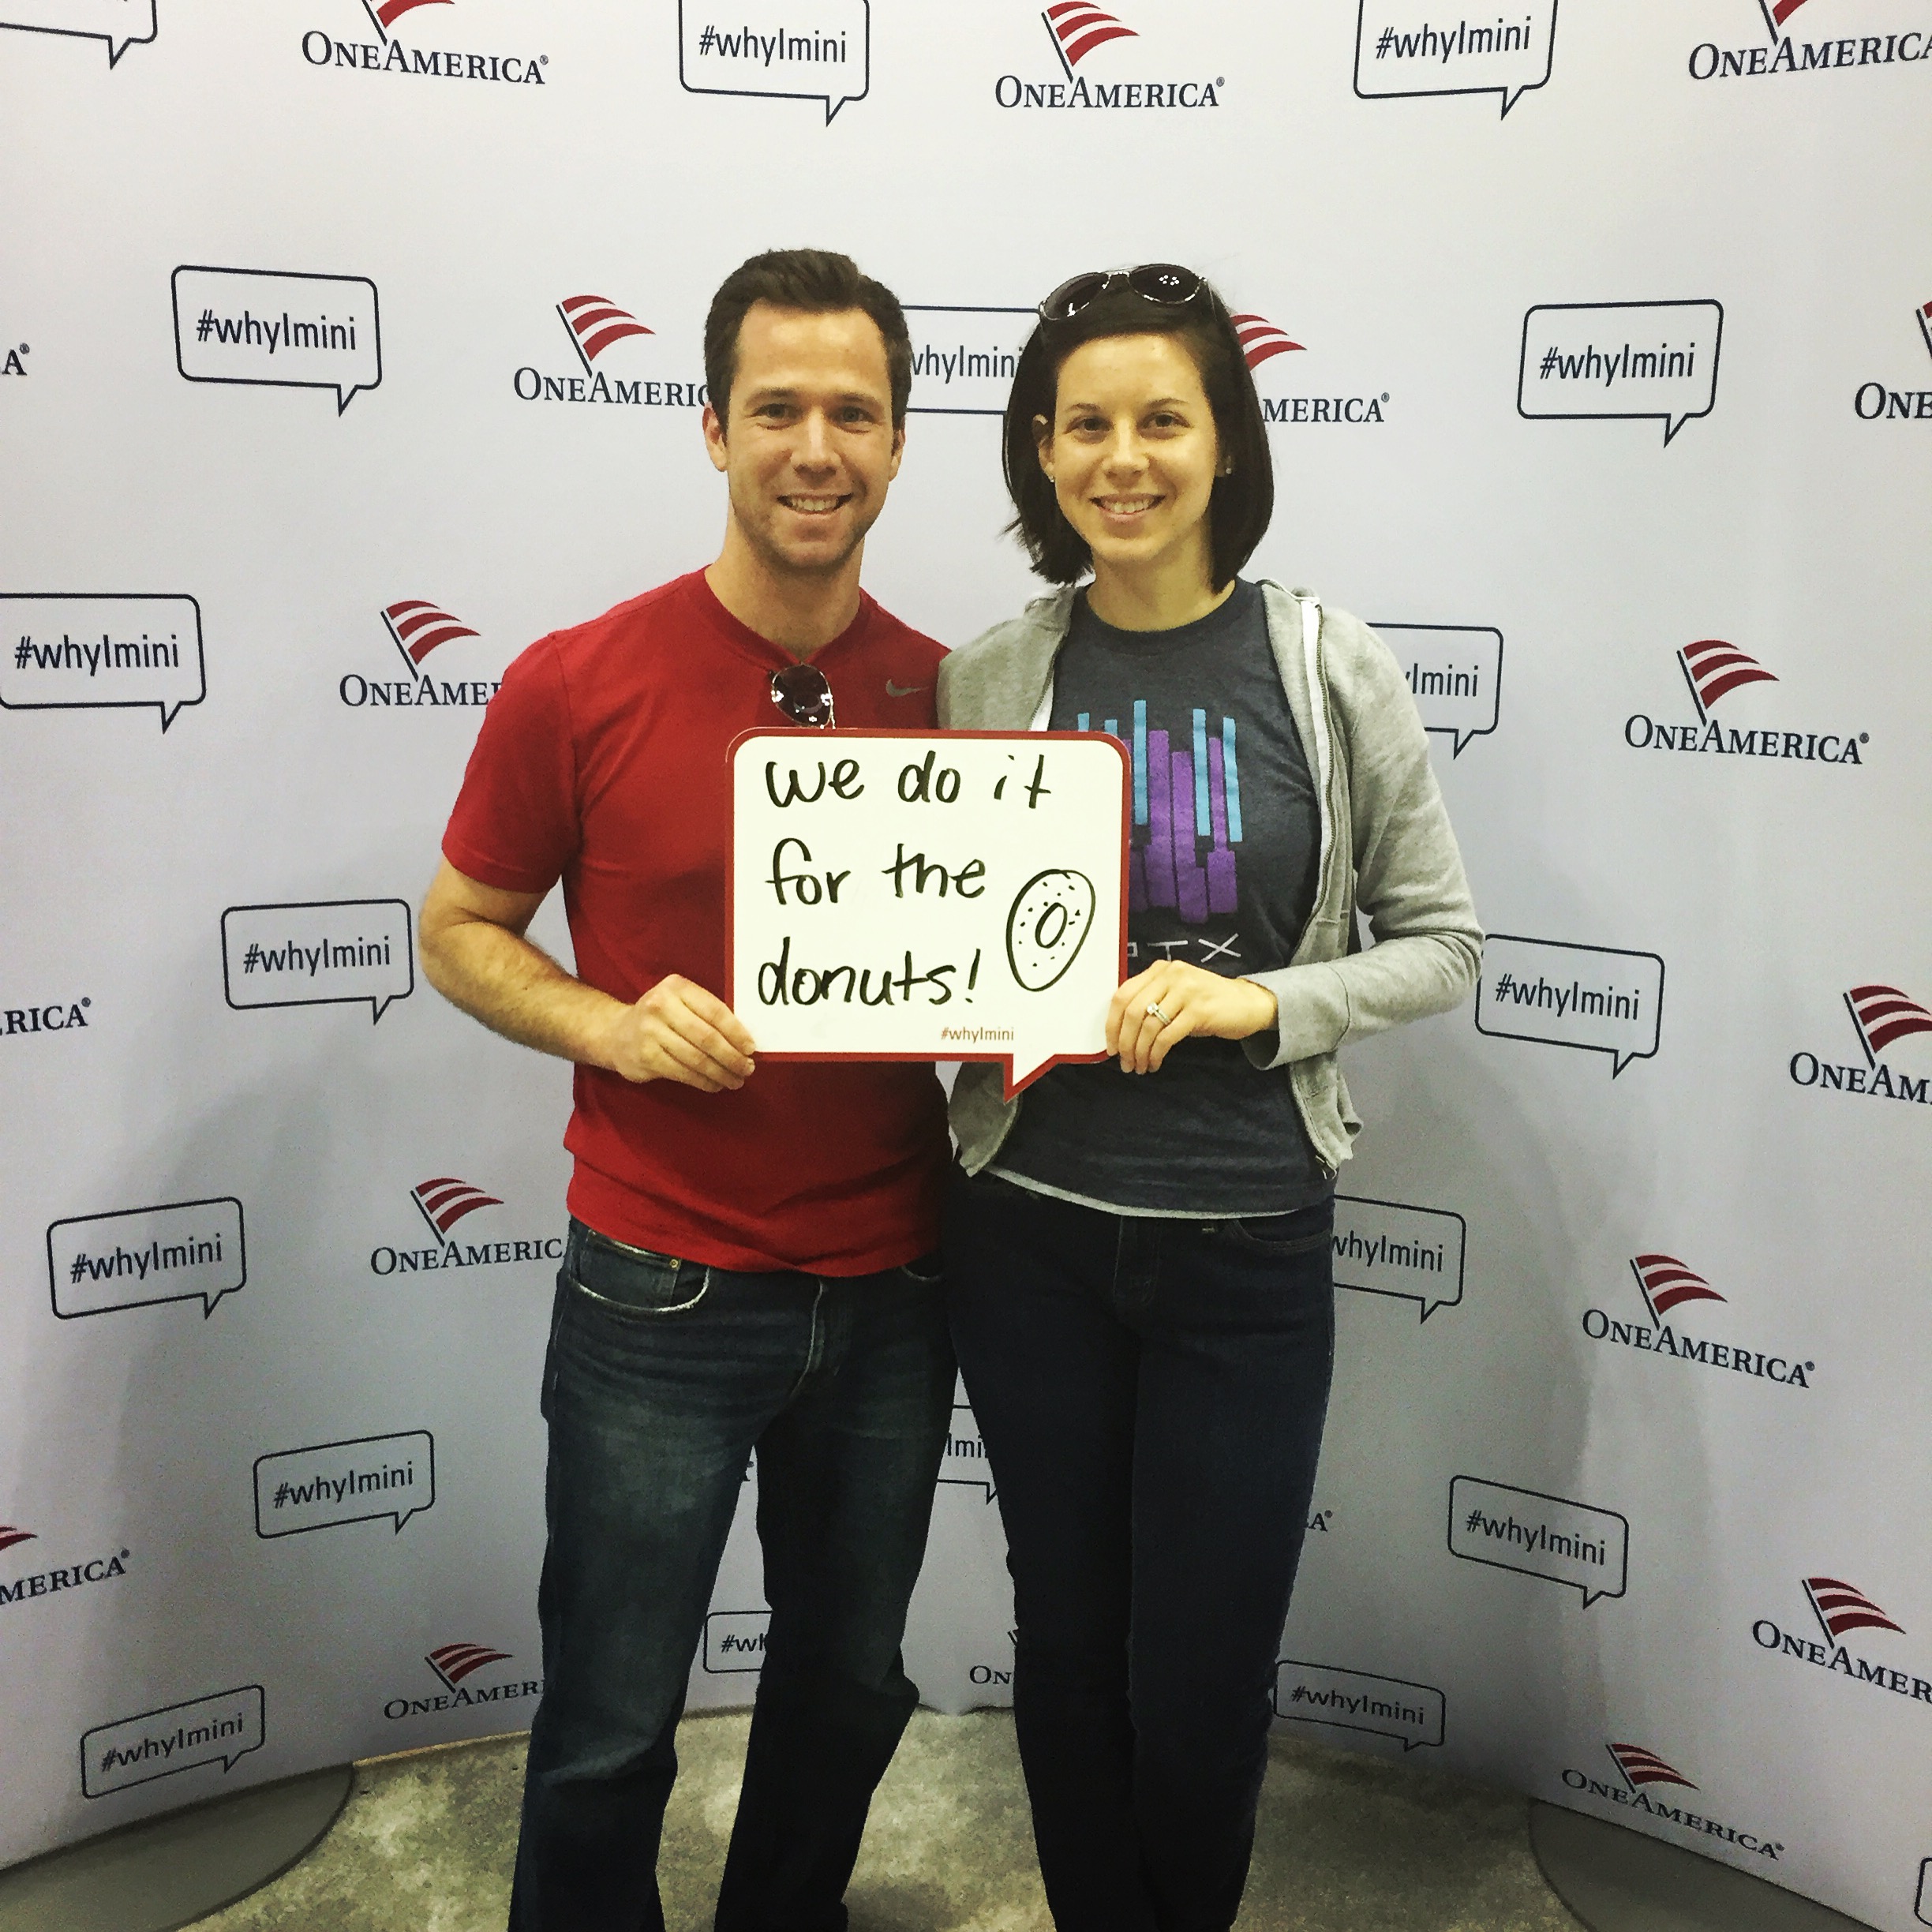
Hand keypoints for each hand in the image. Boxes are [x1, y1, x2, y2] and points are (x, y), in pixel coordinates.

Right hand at [601, 974, 756, 1092]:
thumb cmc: (662, 1017)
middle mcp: (661, 1006)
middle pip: (706, 1037)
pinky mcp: (645, 1056)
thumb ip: (708, 1014)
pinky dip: (703, 1081)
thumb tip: (745, 1041)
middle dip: (732, 1057)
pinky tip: (715, 1084)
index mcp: (677, 987)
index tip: (751, 1048)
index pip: (715, 1011)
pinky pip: (682, 1072)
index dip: (736, 1032)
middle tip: (747, 1069)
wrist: (616, 1032)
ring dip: (720, 1073)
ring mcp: (650, 1031)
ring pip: (696, 1058)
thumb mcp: (682, 1003)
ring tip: (735, 1080)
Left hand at [1105, 962, 1277, 1074]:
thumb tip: (1120, 1033)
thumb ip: (1150, 1002)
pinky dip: (1156, 1054)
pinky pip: (1167, 1036)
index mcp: (1159, 970)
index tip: (1110, 1047)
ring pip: (1149, 1026)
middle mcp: (1171, 975)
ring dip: (1140, 1052)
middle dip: (1125, 1042)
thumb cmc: (1206, 1003)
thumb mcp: (1175, 995)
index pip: (1123, 995)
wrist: (1248, 1004)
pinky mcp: (1200, 1010)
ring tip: (1140, 1067)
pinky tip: (1156, 1064)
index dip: (1112, 1024)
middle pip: (1133, 1011)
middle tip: (1125, 1063)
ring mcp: (1186, 991)